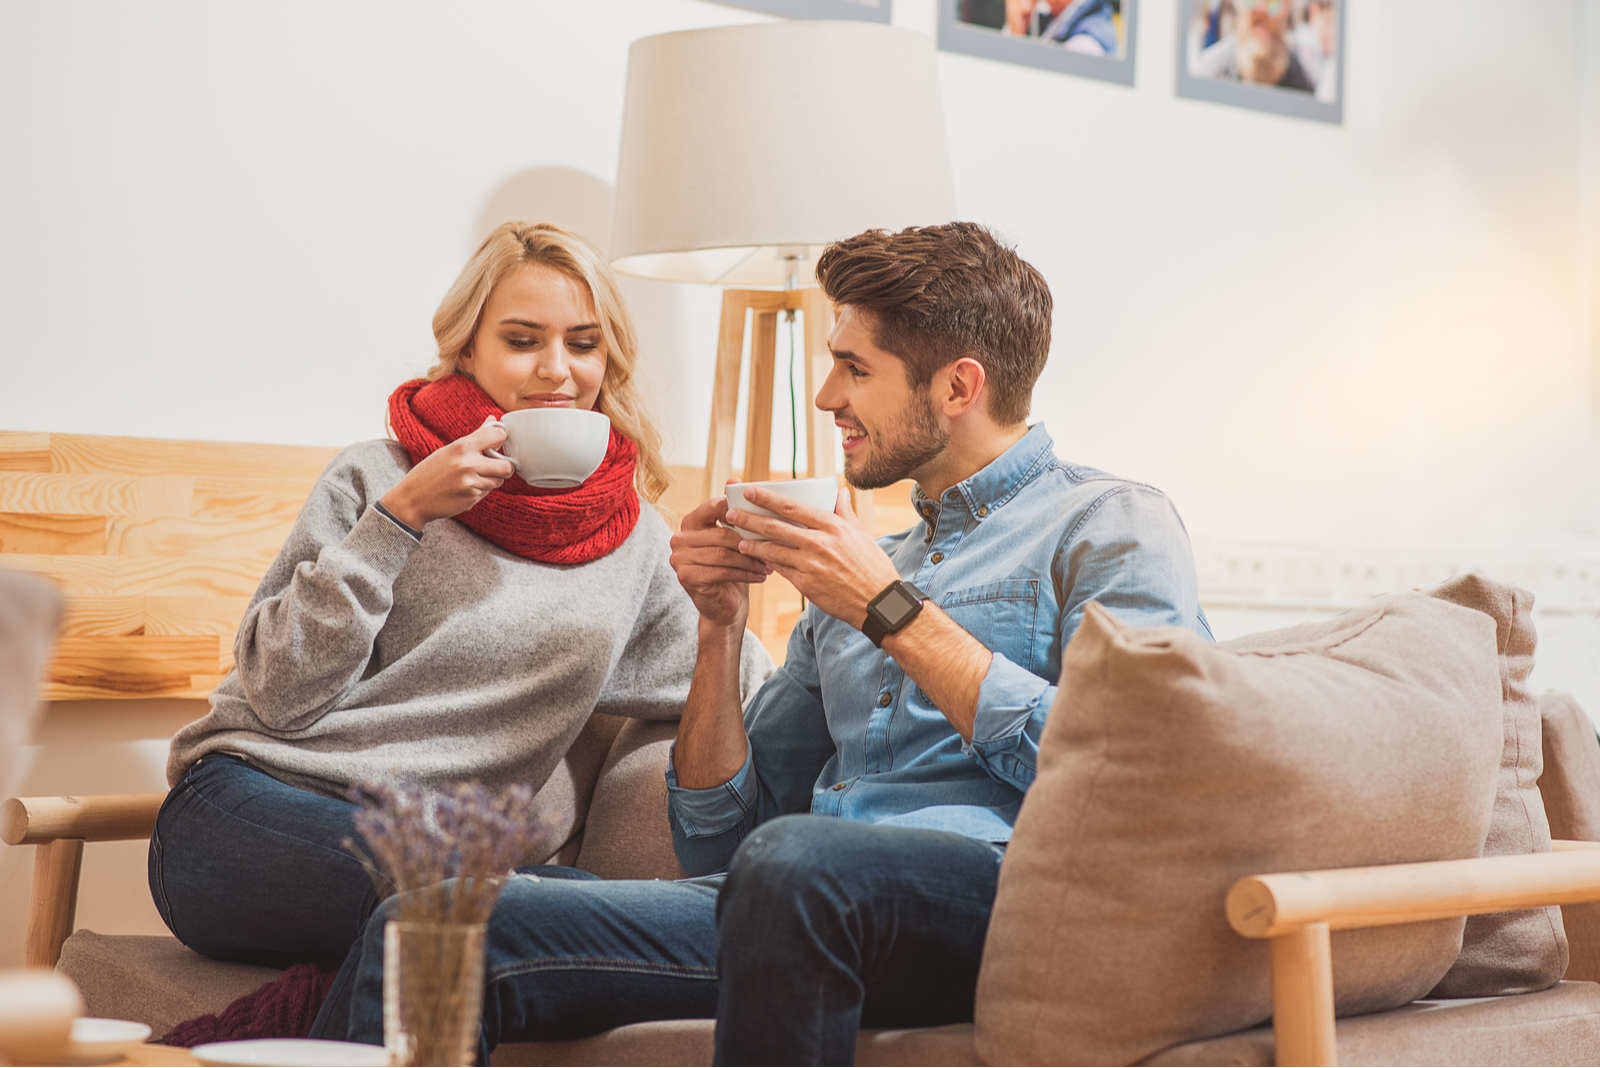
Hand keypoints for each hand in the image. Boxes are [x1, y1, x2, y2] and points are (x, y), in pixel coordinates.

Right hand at [380, 419, 514, 527]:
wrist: (413, 499)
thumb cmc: (430, 472)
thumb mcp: (450, 449)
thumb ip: (476, 436)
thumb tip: (493, 419)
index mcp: (462, 447)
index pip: (498, 435)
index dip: (501, 440)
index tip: (497, 444)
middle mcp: (468, 464)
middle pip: (507, 466)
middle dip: (503, 467)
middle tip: (493, 467)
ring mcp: (471, 483)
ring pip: (499, 481)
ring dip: (491, 480)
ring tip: (474, 478)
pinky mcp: (471, 498)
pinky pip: (487, 492)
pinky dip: (480, 490)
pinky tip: (465, 489)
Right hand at [669, 480, 772, 629]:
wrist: (725, 605)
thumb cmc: (733, 567)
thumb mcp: (735, 536)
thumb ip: (733, 511)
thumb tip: (734, 479)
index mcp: (690, 521)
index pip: (715, 507)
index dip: (741, 511)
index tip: (767, 519)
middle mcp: (679, 538)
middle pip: (722, 534)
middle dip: (751, 541)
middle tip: (775, 546)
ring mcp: (679, 558)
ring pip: (724, 553)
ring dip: (751, 559)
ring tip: (771, 563)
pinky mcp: (685, 576)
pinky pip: (721, 571)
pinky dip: (745, 573)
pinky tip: (761, 576)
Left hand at [726, 486, 899, 627]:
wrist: (878, 601)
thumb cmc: (872, 566)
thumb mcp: (860, 533)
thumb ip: (844, 511)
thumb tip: (838, 491)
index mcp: (832, 525)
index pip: (792, 507)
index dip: (766, 498)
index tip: (749, 491)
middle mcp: (819, 542)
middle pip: (775, 527)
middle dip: (749, 519)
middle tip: (730, 513)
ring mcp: (811, 564)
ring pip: (772, 550)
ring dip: (751, 544)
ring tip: (736, 539)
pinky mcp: (806, 584)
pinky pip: (780, 570)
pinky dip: (765, 564)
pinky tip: (754, 560)